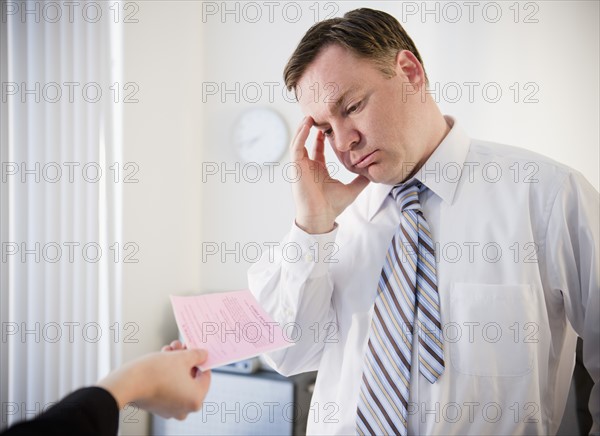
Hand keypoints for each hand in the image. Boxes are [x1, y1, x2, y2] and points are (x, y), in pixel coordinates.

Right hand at [97, 346, 210, 419]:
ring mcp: (171, 409)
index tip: (195, 348)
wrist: (127, 383)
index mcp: (196, 399)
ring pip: (179, 381)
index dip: (201, 359)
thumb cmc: (156, 372)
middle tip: (180, 345)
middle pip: (191, 378)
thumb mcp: (182, 357)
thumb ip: (197, 355)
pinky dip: (167, 374)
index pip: (205, 375)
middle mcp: (185, 409)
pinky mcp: (158, 406)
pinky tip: (162, 358)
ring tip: (169, 348)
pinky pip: (169, 387)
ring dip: (176, 363)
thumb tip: (204, 355)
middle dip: (185, 359)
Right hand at [290, 116, 369, 233]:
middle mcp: (308, 166)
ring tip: (311, 115)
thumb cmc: (332, 206)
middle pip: (306, 142)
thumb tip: (373, 172)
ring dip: (303, 128)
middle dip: (310, 128)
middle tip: (318, 114)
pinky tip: (307, 125)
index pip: (317, 149)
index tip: (328, 126)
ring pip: (299, 141)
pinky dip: (300, 135)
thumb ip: (361, 180)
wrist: (320, 216)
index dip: (321, 137)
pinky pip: (296, 147)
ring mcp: (301, 166)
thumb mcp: (352, 190)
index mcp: (318, 170)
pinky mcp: (296, 167)